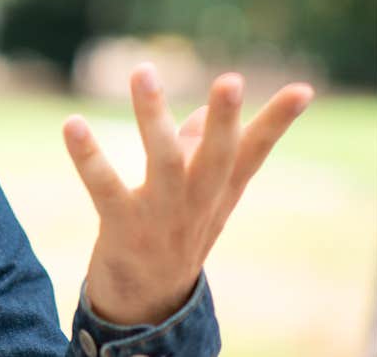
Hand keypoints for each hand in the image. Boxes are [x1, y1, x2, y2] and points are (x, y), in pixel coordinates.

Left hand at [61, 62, 312, 324]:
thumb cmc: (174, 234)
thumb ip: (200, 152)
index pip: (255, 152)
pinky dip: (88, 156)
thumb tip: (202, 113)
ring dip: (153, 116)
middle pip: (218, 157)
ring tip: (144, 72)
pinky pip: (105, 187)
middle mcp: (198, 202)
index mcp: (219, 191)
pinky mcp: (122, 226)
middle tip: (231, 80)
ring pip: (163, 161)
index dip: (279, 121)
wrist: (147, 304)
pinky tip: (72, 123)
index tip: (303, 89)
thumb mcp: (197, 197)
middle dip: (225, 119)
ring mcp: (162, 215)